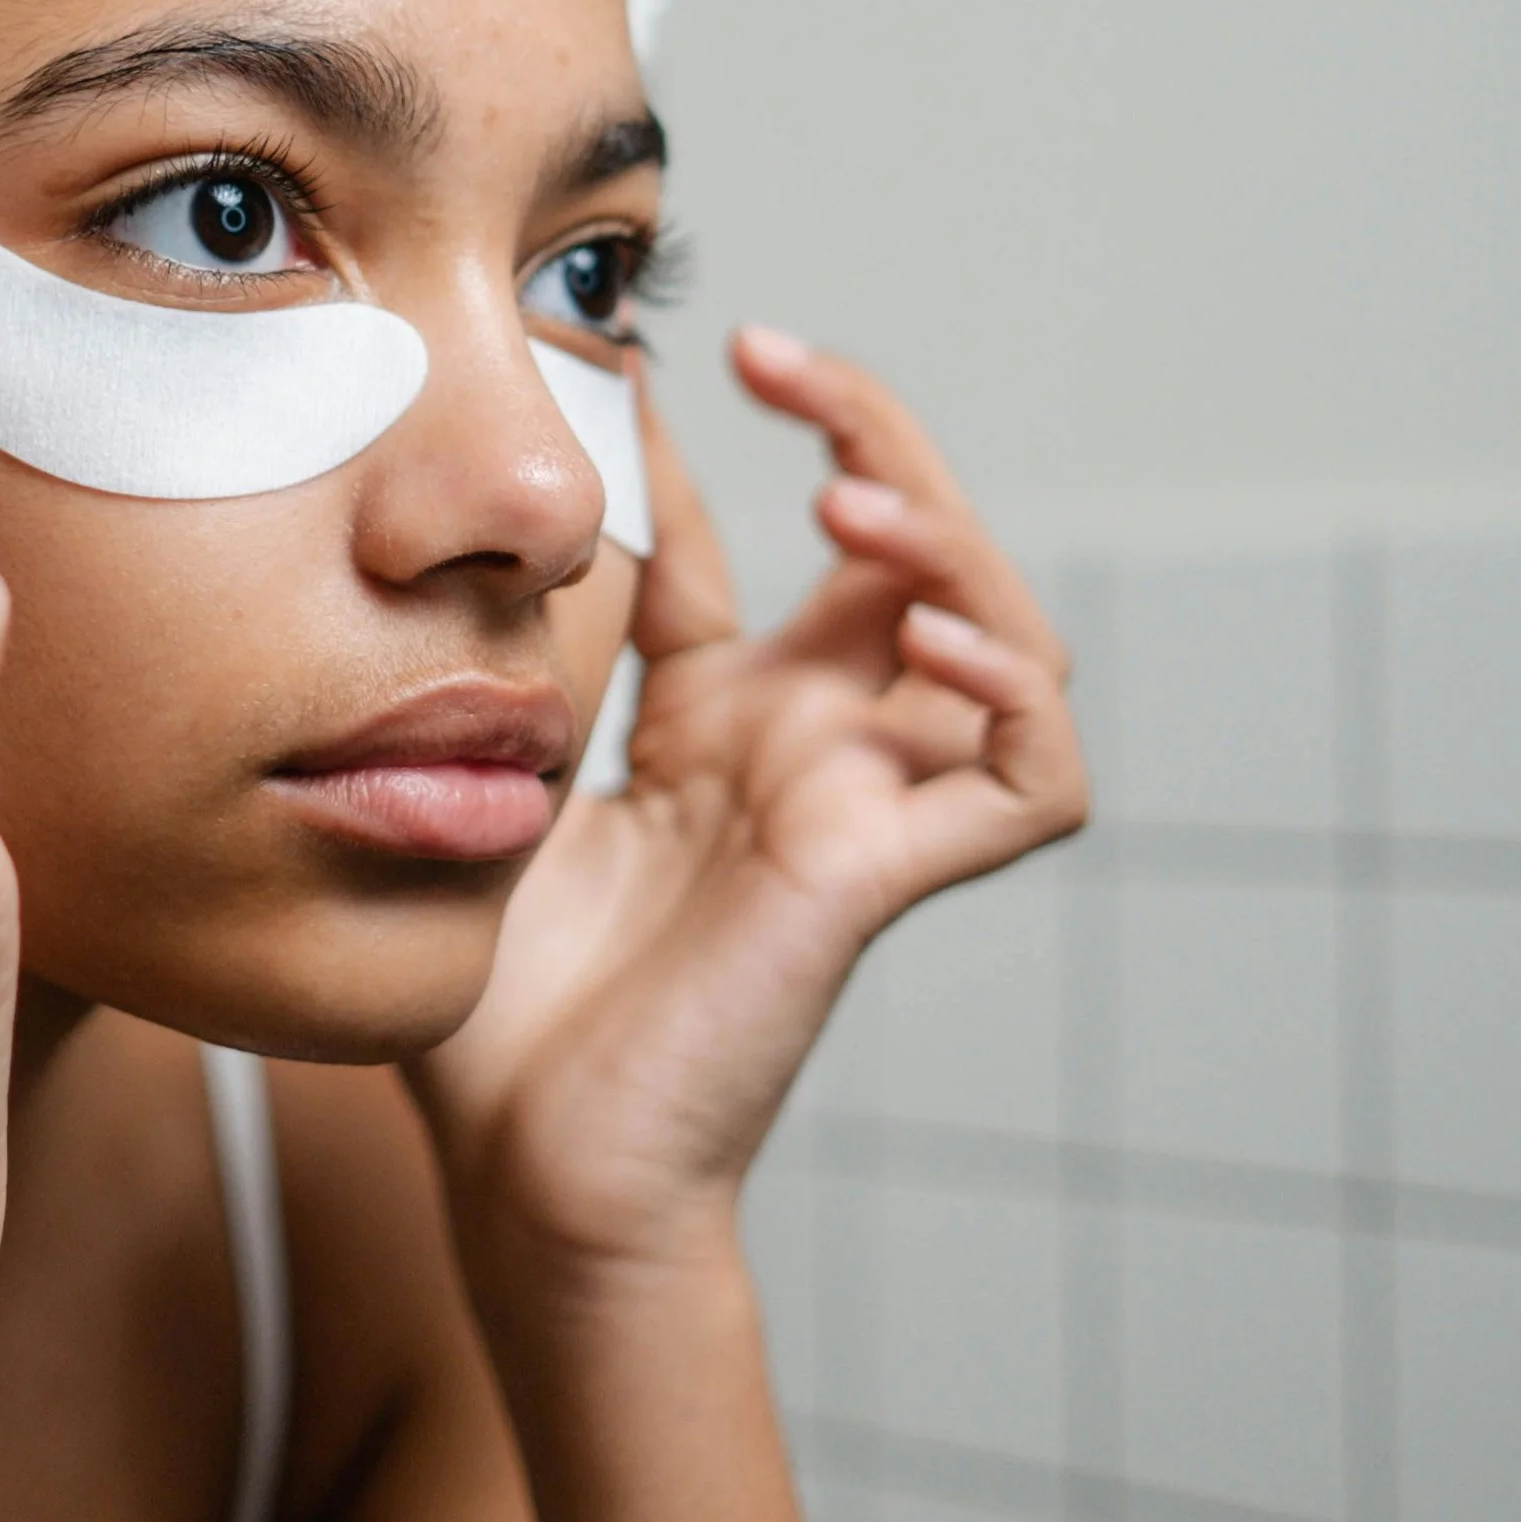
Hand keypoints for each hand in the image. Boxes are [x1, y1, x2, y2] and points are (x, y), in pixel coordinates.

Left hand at [415, 329, 1086, 1285]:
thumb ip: (517, 651)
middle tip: (786, 365)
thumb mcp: (492, 775)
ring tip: (859, 512)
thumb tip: (501, 501)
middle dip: (877, 437)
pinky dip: (1012, 693)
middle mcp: (805, 752)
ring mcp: (858, 811)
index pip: (761, 546)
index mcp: (712, 725)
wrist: (518, 1171)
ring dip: (957, 548)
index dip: (740, 443)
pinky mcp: (884, 880)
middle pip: (911, 555)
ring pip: (1001, 641)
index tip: (702, 349)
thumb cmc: (490, 1010)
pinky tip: (929, 646)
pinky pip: (1031, 779)